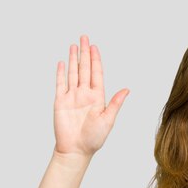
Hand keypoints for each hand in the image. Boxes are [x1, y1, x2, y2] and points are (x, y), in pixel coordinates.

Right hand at [53, 35, 129, 157]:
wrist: (76, 150)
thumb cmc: (94, 138)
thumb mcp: (108, 120)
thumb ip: (115, 103)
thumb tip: (127, 90)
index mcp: (97, 97)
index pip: (96, 74)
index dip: (96, 60)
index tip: (95, 47)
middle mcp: (84, 94)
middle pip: (85, 69)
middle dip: (85, 53)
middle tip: (85, 37)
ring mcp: (72, 97)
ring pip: (73, 73)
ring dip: (73, 59)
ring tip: (74, 46)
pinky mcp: (60, 102)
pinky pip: (60, 84)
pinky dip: (61, 73)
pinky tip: (62, 63)